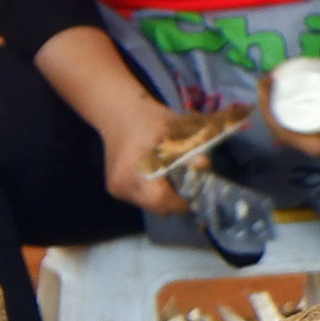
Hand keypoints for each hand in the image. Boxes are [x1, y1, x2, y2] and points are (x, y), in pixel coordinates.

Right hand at [88, 94, 191, 215]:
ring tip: (169, 176)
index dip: (181, 201)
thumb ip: (190, 148)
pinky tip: (153, 175)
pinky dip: (152, 192)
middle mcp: (122, 184)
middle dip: (174, 200)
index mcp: (134, 170)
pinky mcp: (115, 188)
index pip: (160, 200)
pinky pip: (140, 199)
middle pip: (156, 207)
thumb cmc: (149, 120)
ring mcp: (116, 188)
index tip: (194, 194)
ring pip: (149, 205)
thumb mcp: (175, 129)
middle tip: (185, 182)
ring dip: (163, 196)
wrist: (118, 113)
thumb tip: (204, 165)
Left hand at [267, 50, 319, 158]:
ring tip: (265, 82)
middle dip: (270, 113)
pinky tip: (272, 88)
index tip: (269, 106)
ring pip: (290, 130)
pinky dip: (281, 107)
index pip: (308, 144)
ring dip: (272, 109)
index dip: (284, 130)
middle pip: (291, 137)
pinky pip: (295, 122)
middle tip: (263, 82)